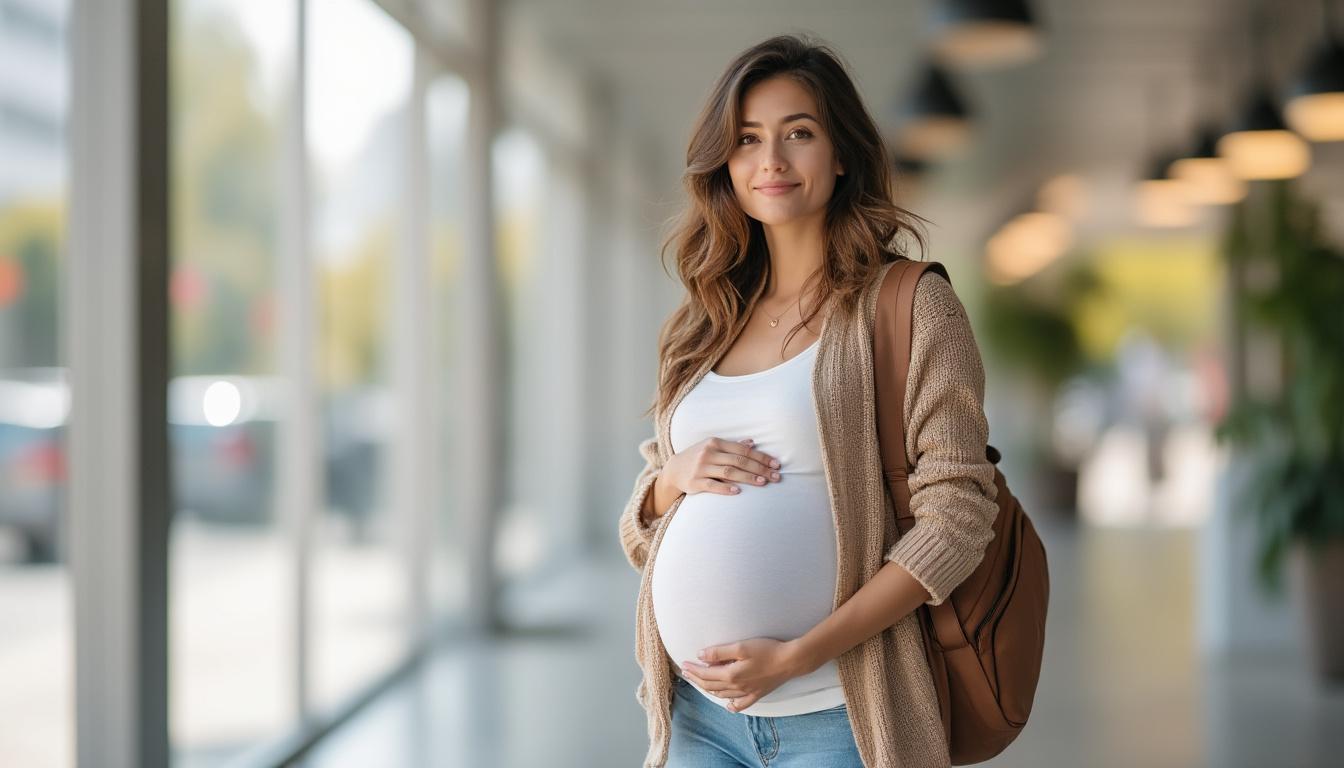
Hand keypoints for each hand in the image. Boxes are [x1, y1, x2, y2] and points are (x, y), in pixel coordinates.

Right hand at [662, 437, 782, 497]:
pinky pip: (713, 485)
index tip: (776, 464)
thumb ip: (732, 446)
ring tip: (763, 483)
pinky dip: (726, 488)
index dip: (761, 457)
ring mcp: (701, 468)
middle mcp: (708, 453)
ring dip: (748, 477)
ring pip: (729, 472)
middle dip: (760, 468)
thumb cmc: (698, 457)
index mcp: (715, 443)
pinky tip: (738, 492)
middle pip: (739, 461)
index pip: (743, 450)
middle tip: (776, 476)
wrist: (674, 470)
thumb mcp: (713, 447)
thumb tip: (752, 442)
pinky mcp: (695, 482)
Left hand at [678, 637, 810, 711]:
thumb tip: (700, 656)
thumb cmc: (767, 650)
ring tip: (701, 683)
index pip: (706, 674)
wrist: (790, 661)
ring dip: (709, 689)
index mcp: (731, 675)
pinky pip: (741, 704)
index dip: (693, 670)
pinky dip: (732, 705)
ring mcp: (747, 692)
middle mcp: (736, 687)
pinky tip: (728, 705)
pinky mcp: (758, 694)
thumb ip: (719, 652)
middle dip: (696, 679)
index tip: (684, 665)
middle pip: (710, 685)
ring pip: (722, 694)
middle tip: (686, 673)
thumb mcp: (741, 647)